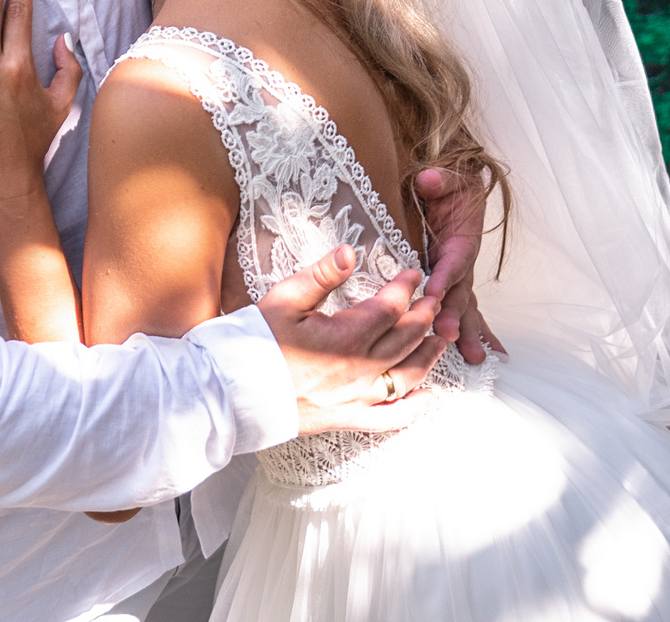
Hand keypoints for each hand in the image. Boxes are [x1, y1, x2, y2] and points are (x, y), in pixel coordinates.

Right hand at [261, 246, 446, 433]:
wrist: (230, 393)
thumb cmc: (254, 342)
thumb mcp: (285, 299)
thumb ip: (322, 275)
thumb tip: (350, 251)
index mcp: (344, 337)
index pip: (390, 308)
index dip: (406, 288)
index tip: (412, 275)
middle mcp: (358, 370)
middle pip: (407, 339)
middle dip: (425, 316)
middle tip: (432, 300)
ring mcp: (356, 398)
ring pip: (408, 376)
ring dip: (429, 355)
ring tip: (438, 338)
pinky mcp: (348, 418)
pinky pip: (391, 417)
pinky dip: (415, 407)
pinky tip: (428, 395)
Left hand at [413, 167, 502, 364]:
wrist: (458, 185)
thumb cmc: (450, 184)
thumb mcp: (447, 176)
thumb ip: (439, 179)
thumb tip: (428, 180)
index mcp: (461, 239)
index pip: (453, 260)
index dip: (445, 275)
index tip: (432, 290)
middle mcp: (463, 261)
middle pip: (460, 291)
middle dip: (454, 313)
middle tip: (446, 333)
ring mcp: (459, 275)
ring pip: (463, 307)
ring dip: (466, 331)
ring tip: (474, 357)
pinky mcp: (454, 282)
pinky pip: (464, 310)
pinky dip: (475, 333)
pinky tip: (482, 355)